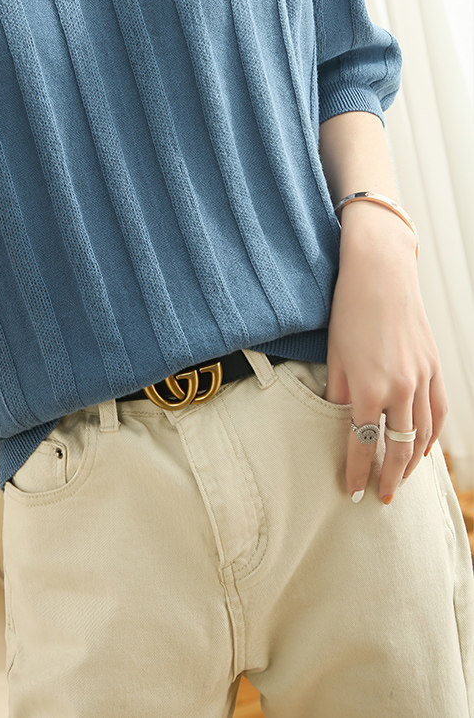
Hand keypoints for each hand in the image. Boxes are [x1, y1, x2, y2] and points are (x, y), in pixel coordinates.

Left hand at [324, 204, 447, 502]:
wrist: (380, 273)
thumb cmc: (348, 310)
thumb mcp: (334, 356)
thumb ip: (337, 394)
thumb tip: (338, 423)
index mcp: (368, 389)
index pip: (362, 444)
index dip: (356, 472)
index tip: (351, 493)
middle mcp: (400, 389)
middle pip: (396, 448)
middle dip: (388, 477)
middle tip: (381, 498)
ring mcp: (422, 379)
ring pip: (421, 436)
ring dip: (411, 463)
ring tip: (399, 479)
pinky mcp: (434, 367)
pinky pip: (438, 413)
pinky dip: (431, 437)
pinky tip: (422, 450)